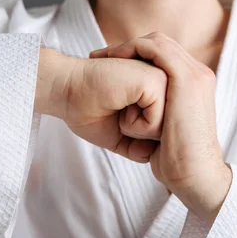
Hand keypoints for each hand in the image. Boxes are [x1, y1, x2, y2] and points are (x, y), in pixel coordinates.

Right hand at [34, 47, 166, 162]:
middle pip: (169, 133)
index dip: (138, 137)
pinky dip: (133, 125)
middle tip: (118, 112)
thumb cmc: (88, 109)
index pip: (166, 132)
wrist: (67, 90)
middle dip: (139, 134)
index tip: (117, 115)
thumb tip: (157, 158)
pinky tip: (120, 104)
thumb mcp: (120, 136)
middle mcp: (166, 83)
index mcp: (158, 92)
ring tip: (119, 107)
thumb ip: (141, 147)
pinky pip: (155, 123)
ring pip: (165, 130)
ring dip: (135, 129)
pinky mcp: (155, 82)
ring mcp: (163, 80)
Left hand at [90, 33, 232, 221]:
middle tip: (100, 56)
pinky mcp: (186, 78)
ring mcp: (195, 75)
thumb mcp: (167, 132)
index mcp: (195, 86)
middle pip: (160, 44)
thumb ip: (158, 116)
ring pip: (157, 42)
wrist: (196, 176)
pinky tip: (113, 59)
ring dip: (127, 46)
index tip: (108, 63)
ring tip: (103, 57)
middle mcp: (198, 75)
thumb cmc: (178, 162)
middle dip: (128, 47)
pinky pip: (155, 49)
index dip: (135, 55)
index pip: (164, 56)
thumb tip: (136, 115)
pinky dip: (132, 49)